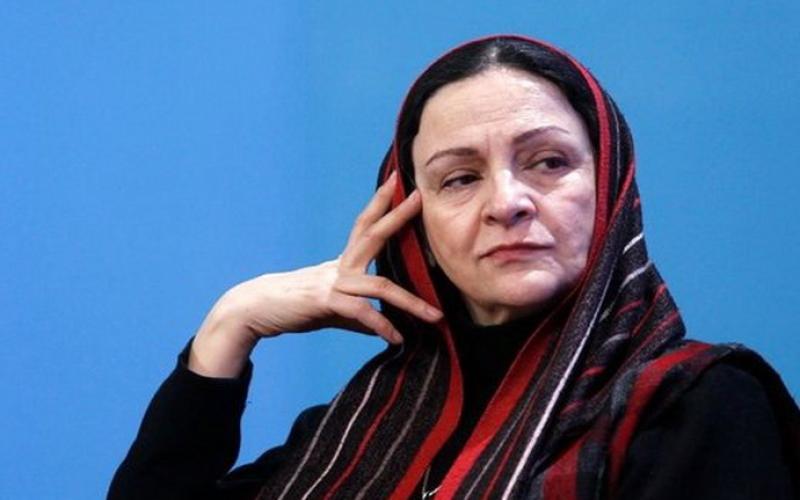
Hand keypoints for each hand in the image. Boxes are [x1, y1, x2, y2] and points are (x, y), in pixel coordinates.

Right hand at [189, 171, 441, 376]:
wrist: (256, 309)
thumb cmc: (295, 306)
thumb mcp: (334, 308)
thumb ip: (360, 315)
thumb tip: (384, 329)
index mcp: (343, 261)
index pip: (366, 225)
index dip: (381, 204)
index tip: (398, 184)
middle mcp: (341, 266)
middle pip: (373, 235)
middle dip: (397, 216)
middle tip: (419, 198)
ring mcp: (333, 282)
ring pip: (380, 286)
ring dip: (410, 302)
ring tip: (435, 316)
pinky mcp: (326, 301)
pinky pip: (361, 313)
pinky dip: (381, 327)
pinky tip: (397, 339)